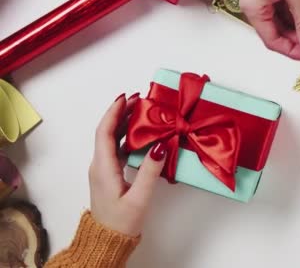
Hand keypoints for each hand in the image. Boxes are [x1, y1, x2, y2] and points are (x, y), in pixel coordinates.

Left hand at [88, 93, 167, 236]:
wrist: (106, 241)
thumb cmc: (120, 223)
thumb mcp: (139, 198)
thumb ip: (150, 172)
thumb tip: (160, 146)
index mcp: (103, 167)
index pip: (105, 131)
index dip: (114, 112)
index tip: (126, 97)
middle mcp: (100, 165)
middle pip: (108, 131)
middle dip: (122, 112)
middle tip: (140, 99)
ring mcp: (103, 170)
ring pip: (112, 139)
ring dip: (125, 123)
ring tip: (142, 112)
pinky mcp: (109, 175)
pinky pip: (116, 149)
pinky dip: (127, 137)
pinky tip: (141, 136)